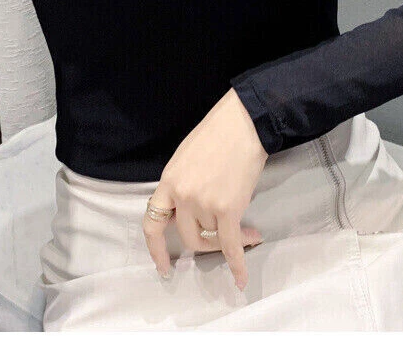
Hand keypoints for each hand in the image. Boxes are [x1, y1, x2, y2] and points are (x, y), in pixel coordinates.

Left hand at [143, 87, 268, 289]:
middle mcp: (182, 195)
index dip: (156, 249)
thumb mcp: (186, 158)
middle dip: (207, 243)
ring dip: (232, 239)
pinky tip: (241, 279)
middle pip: (188, 237)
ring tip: (249, 231)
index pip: (153, 223)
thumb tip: (190, 211)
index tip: (163, 267)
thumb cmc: (218, 133)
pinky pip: (230, 245)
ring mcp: (203, 203)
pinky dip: (237, 264)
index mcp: (168, 181)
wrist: (243, 122)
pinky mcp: (228, 208)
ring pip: (214, 236)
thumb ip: (182, 185)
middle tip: (223, 239)